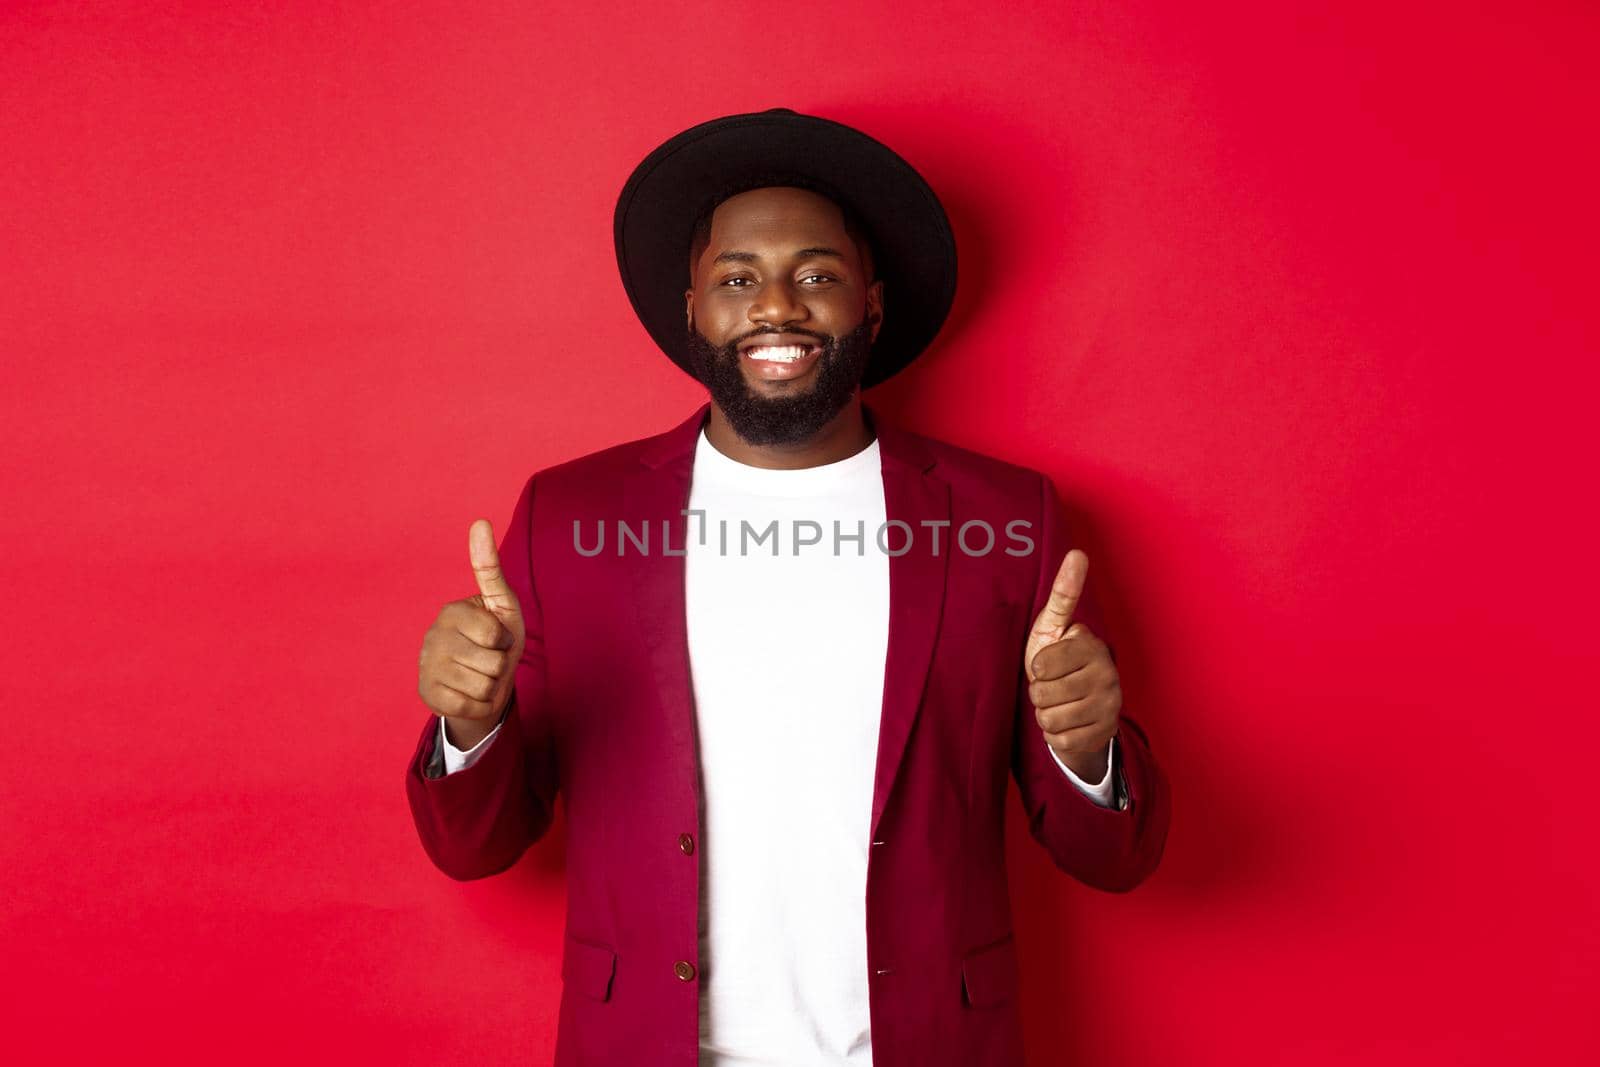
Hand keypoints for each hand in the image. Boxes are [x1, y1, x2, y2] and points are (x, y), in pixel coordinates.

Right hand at [417, 518, 526, 749]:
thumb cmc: (496, 640)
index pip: (495, 636)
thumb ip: (490, 568)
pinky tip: (469, 694)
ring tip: (480, 676)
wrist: (481, 682)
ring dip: (490, 686)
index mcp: (452, 612)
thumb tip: (480, 521)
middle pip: (492, 663)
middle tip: (489, 661)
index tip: (497, 637)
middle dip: (500, 666)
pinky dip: (479, 705)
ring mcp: (426, 667)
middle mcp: (433, 636)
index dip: (505, 641)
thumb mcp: (502, 605)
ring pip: (482, 687)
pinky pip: (469, 707)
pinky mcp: (426, 695)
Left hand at [1024, 549, 1120, 777]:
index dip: (1035, 669)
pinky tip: (1068, 723)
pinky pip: (1061, 742)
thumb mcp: (1053, 626)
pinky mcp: (1106, 733)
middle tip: (1053, 686)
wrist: (1077, 705)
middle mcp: (1108, 674)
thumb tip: (1078, 553)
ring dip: (1046, 715)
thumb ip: (1064, 593)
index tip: (1048, 664)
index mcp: (1092, 645)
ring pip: (1051, 720)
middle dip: (1039, 694)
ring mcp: (1111, 705)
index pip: (1041, 666)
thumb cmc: (1058, 660)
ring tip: (1059, 703)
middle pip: (1043, 695)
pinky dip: (1056, 736)